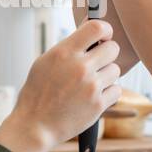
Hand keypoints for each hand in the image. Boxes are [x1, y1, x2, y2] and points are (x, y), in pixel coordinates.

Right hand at [0, 19, 121, 151]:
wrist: (34, 126)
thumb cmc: (38, 93)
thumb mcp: (45, 62)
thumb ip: (69, 46)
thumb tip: (91, 25)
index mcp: (64, 53)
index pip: (97, 27)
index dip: (105, 29)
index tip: (103, 36)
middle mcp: (80, 67)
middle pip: (113, 48)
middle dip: (107, 53)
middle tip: (97, 62)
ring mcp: (91, 87)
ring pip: (115, 70)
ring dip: (106, 75)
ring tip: (89, 83)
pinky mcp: (98, 105)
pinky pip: (116, 90)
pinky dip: (108, 93)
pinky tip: (93, 96)